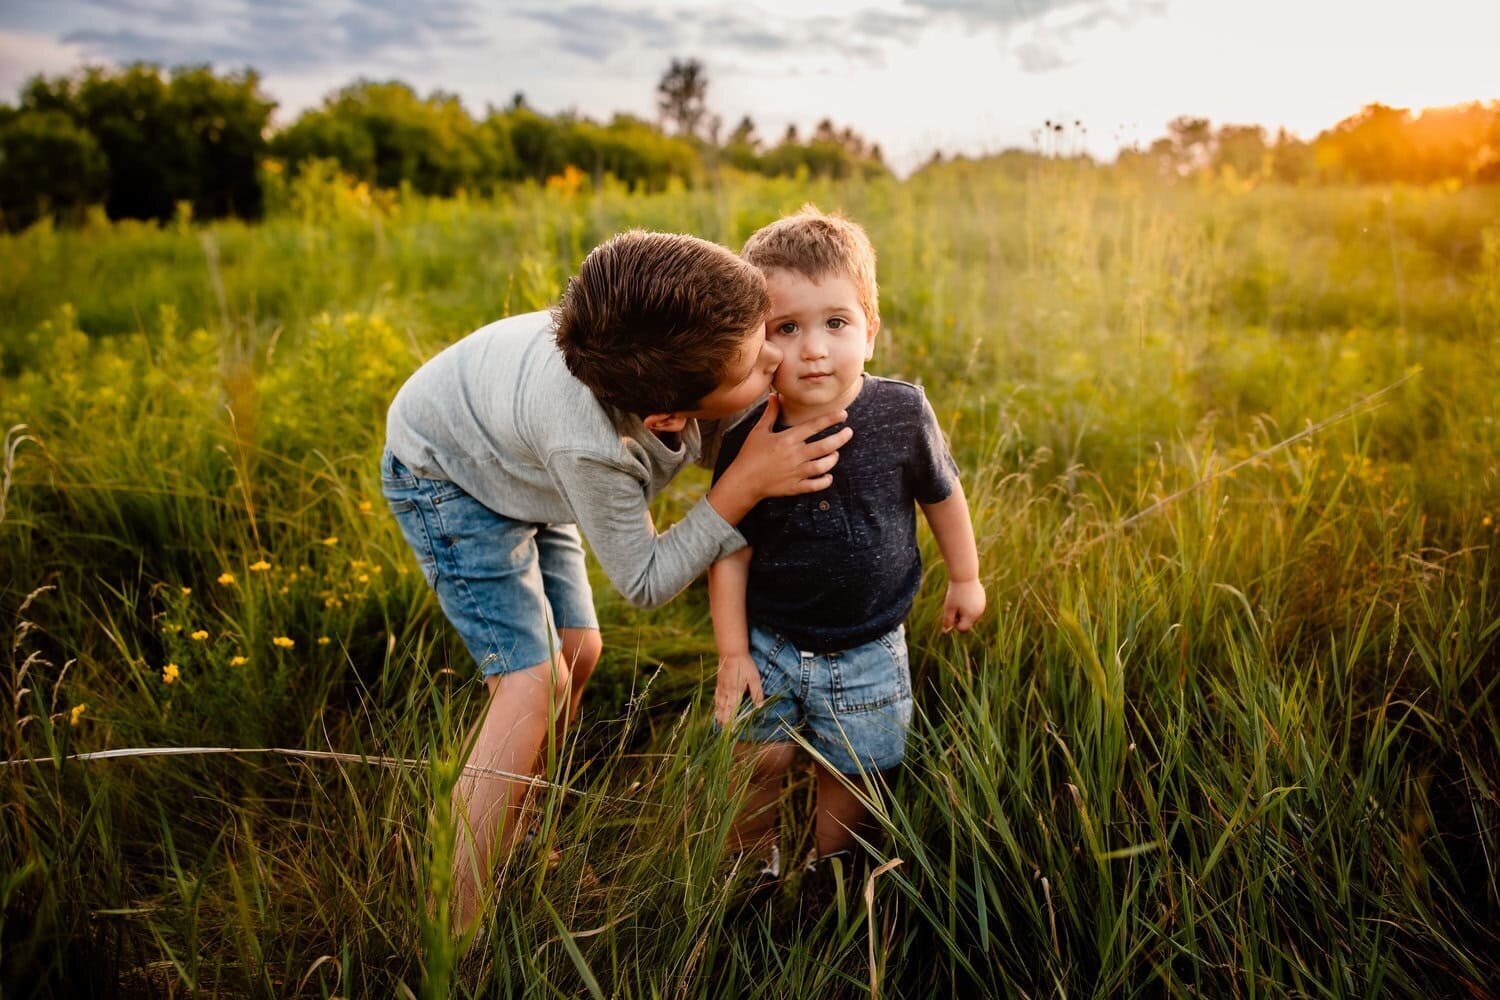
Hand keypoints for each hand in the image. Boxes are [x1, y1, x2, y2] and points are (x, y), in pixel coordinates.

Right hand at [714, 652, 763, 725]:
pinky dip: (716, 704)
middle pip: (724, 709)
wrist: (731, 652)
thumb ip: (757, 693)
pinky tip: (716, 706)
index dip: (731, 721)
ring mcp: (722, 687)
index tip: (730, 731)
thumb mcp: (755, 678)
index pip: (733, 711)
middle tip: (723, 732)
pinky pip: (716, 696)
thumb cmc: (745, 665)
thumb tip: (759, 707)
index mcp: (736, 693)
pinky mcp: (719, 682)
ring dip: (719, 714)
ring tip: (718, 723)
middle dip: (724, 721)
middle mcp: (727, 692)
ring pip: (719, 704)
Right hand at [733, 395, 853, 499]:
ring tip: (836, 454)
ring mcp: (797, 472)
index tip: (843, 415)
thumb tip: (774, 396)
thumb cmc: (750, 454)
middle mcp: (795, 455)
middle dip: (840, 438)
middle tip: (849, 433)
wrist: (743, 481)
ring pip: (823, 465)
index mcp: (788, 439)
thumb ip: (770, 413)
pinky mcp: (795, 487)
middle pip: (825, 446)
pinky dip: (825, 481)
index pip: (814, 426)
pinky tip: (828, 476)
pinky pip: (816, 485)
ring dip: (833, 459)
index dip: (831, 419)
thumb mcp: (759, 431)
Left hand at [941, 579, 985, 632]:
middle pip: (967, 622)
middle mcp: (979, 613)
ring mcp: (982, 606)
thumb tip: (945, 631)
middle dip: (960, 617)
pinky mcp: (982, 600)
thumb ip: (947, 621)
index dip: (955, 623)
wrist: (965, 576)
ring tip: (960, 599)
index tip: (952, 612)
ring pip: (971, 614)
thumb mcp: (949, 608)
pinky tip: (965, 594)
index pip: (962, 629)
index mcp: (971, 617)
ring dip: (964, 611)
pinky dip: (969, 604)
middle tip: (955, 604)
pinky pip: (974, 607)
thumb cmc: (955, 593)